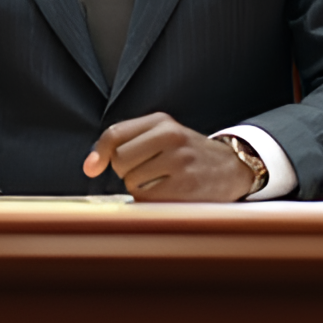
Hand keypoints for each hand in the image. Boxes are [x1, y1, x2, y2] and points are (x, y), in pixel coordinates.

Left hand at [82, 112, 255, 201]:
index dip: (98, 153)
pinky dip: (151, 201)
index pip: (115, 133)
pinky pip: (147, 199)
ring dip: (139, 188)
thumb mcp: (162, 134)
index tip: (91, 168)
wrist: (231, 167)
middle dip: (126, 171)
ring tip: (161, 181)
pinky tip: (167, 193)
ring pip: (132, 182)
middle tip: (146, 171)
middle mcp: (171, 136)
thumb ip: (127, 141)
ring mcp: (179, 161)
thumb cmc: (186, 153)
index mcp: (161, 121)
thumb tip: (90, 165)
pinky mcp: (186, 186)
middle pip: (120, 160)